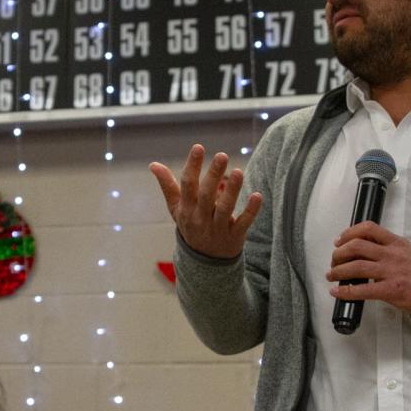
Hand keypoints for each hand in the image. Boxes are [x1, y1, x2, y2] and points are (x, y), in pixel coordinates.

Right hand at [150, 143, 261, 258]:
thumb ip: (167, 186)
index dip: (192, 166)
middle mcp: (201, 218)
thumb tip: (152, 164)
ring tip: (239, 172)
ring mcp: (218, 228)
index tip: (198, 147)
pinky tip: (257, 195)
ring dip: (232, 191)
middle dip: (213, 175)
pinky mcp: (234, 236)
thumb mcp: (176, 209)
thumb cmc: (191, 226)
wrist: (204, 263)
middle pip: (207, 195)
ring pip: (225, 209)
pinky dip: (251, 210)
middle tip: (222, 155)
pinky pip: (243, 223)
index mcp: (186, 209)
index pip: (187, 185)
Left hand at [327, 221, 410, 312]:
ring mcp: (390, 272)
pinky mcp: (390, 290)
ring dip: (338, 271)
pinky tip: (336, 292)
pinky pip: (363, 290)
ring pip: (357, 267)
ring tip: (331, 275)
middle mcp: (391, 255)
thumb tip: (360, 245)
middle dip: (339, 253)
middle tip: (334, 261)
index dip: (349, 233)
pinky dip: (345, 291)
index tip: (339, 241)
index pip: (369, 228)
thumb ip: (386, 245)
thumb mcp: (405, 249)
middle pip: (357, 247)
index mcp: (395, 242)